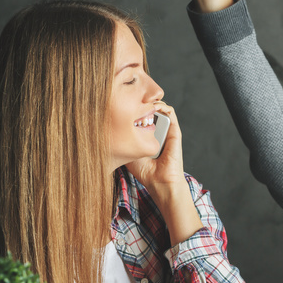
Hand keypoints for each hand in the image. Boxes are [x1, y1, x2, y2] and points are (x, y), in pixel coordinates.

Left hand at [127, 103, 203, 243]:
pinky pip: (170, 112)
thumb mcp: (127, 153)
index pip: (142, 117)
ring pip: (160, 108)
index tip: (123, 106)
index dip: (133, 109)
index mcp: (148, 136)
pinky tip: (152, 106)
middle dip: (141, 103)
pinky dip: (162, 106)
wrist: (160, 182)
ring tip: (142, 101)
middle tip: (131, 101)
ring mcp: (167, 130)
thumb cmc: (145, 172)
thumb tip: (107, 131)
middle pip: (150, 110)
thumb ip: (121, 142)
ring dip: (151, 102)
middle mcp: (158, 132)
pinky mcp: (175, 131)